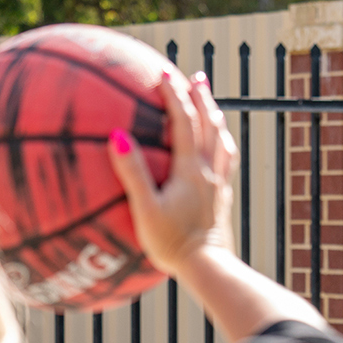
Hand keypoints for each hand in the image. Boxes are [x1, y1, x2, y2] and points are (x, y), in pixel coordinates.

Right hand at [107, 71, 238, 276]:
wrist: (207, 268)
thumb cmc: (172, 243)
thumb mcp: (145, 209)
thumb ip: (133, 173)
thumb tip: (117, 136)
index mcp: (190, 170)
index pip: (184, 122)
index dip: (174, 95)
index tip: (163, 73)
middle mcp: (209, 172)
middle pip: (209, 125)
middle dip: (201, 98)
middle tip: (196, 76)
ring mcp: (219, 186)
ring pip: (222, 142)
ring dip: (216, 118)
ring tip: (212, 105)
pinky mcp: (223, 201)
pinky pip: (225, 164)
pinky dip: (222, 147)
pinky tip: (218, 151)